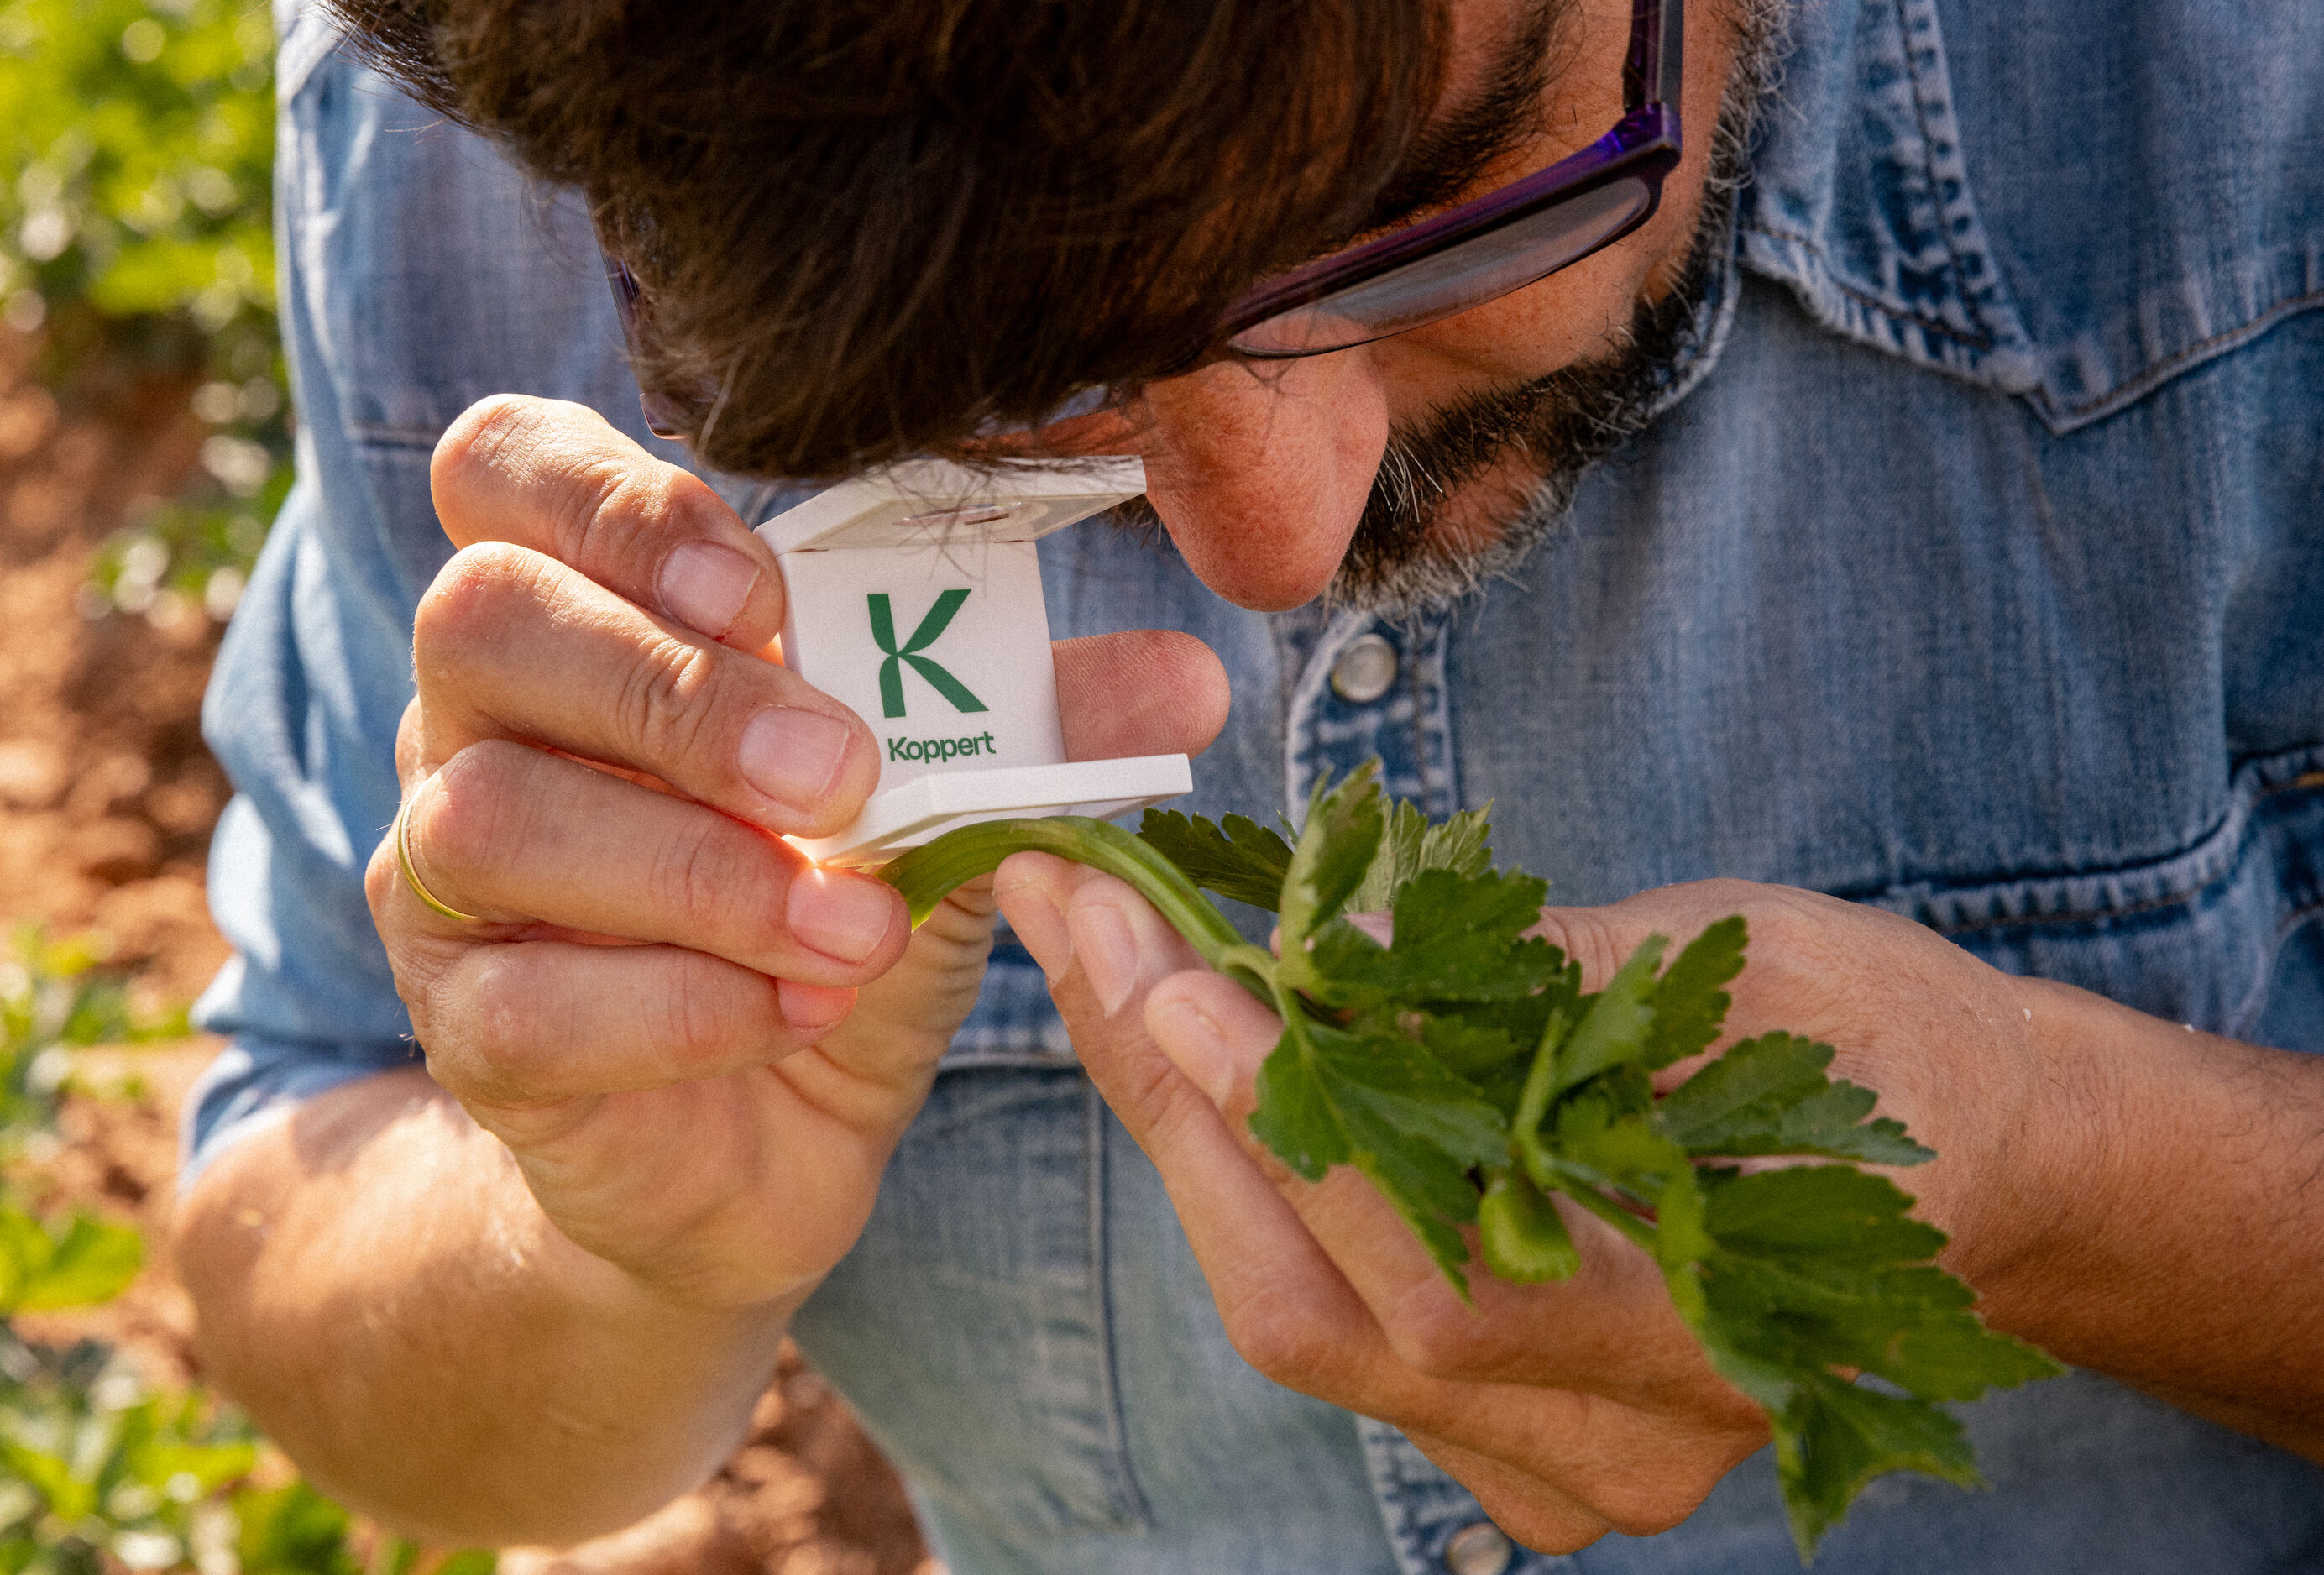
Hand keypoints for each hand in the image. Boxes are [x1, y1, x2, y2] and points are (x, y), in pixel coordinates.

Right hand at [366, 395, 1226, 1312]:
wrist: (768, 1141)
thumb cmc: (835, 924)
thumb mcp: (945, 807)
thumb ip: (1039, 726)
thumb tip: (1189, 679)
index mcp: (592, 615)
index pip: (505, 468)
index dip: (614, 501)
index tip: (765, 590)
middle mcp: (480, 723)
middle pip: (481, 620)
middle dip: (678, 691)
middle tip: (838, 775)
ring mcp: (446, 880)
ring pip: (491, 817)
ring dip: (700, 870)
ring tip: (852, 929)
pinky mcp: (467, 1031)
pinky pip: (523, 1005)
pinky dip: (683, 1007)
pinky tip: (794, 1014)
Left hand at [993, 862, 2051, 1550]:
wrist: (1977, 1158)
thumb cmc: (1888, 1043)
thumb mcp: (1745, 966)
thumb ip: (1543, 982)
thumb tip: (1332, 951)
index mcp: (1718, 1337)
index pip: (1444, 1276)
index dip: (1291, 1129)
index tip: (1172, 972)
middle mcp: (1625, 1442)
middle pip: (1329, 1318)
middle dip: (1183, 1110)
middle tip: (1087, 928)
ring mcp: (1560, 1460)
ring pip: (1302, 1323)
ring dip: (1189, 1137)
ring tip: (1110, 967)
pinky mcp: (1509, 1431)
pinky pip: (1326, 1320)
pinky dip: (1248, 1184)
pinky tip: (1193, 1058)